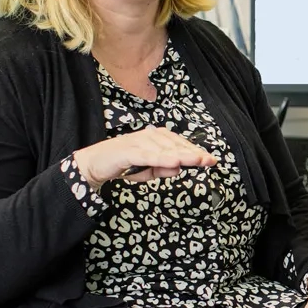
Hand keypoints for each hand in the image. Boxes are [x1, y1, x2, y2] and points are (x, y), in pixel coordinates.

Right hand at [73, 127, 216, 184]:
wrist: (96, 163)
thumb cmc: (126, 165)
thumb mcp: (149, 170)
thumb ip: (164, 168)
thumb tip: (179, 167)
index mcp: (157, 138)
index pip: (181, 145)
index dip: (196, 152)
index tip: (211, 160)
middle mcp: (150, 136)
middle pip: (176, 145)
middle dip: (194, 154)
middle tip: (209, 161)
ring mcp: (139, 142)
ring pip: (164, 149)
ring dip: (181, 155)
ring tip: (197, 160)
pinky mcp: (128, 151)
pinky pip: (148, 155)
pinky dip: (161, 158)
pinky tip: (174, 162)